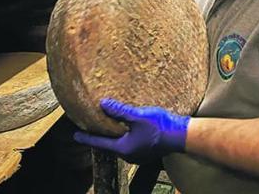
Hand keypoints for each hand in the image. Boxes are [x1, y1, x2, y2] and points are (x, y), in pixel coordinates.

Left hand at [73, 98, 189, 163]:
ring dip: (113, 136)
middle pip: (109, 145)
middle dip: (100, 137)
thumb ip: (119, 111)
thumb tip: (103, 104)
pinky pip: (130, 144)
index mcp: (124, 148)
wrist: (182, 135)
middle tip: (90, 128)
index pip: (99, 143)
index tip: (75, 135)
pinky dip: (124, 136)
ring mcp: (139, 155)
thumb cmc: (161, 127)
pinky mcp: (147, 151)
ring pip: (120, 145)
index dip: (86, 138)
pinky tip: (126, 128)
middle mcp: (129, 155)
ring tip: (107, 126)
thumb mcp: (137, 116)